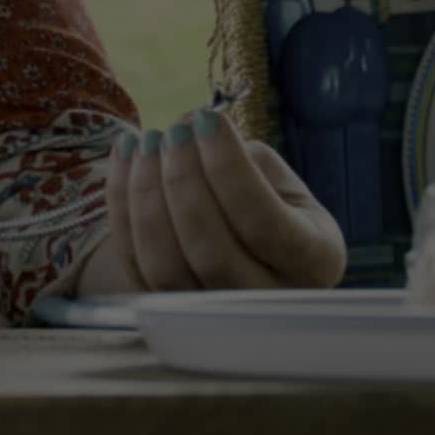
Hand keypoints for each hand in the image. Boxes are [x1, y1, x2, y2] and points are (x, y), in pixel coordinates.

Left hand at [68, 105, 348, 296]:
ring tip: (145, 143)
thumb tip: (189, 128)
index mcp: (314, 261)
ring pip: (165, 268)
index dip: (227, 167)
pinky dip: (121, 207)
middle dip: (182, 182)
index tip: (206, 118)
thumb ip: (242, 158)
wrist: (247, 243)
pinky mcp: (167, 311)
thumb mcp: (277, 178)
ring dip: (145, 196)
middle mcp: (268, 300)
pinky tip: (125, 158)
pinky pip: (134, 265)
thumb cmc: (270, 201)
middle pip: (211, 253)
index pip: (262, 221)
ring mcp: (215, 316)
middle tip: (171, 133)